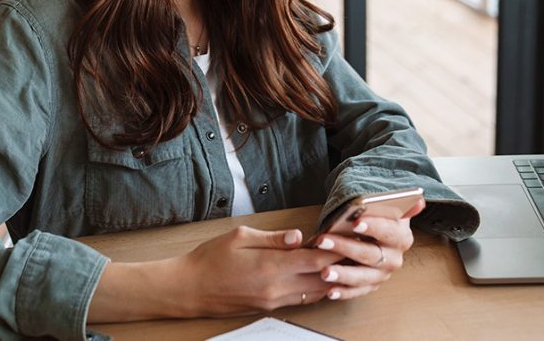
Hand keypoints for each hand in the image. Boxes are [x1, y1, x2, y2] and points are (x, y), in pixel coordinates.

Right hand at [180, 226, 345, 315]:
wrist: (190, 289)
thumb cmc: (210, 259)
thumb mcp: (240, 237)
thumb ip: (273, 238)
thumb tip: (298, 236)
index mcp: (271, 266)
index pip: (316, 260)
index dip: (336, 250)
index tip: (348, 238)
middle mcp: (277, 288)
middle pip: (321, 279)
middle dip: (340, 264)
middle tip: (354, 251)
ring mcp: (274, 301)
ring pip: (314, 293)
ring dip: (330, 279)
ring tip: (344, 263)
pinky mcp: (269, 307)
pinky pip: (300, 299)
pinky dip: (315, 288)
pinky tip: (320, 278)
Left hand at [312, 197, 425, 300]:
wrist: (376, 237)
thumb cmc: (376, 220)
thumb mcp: (386, 209)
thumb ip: (398, 205)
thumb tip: (418, 201)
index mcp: (401, 237)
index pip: (388, 231)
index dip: (373, 227)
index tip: (355, 222)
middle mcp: (395, 259)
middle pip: (371, 254)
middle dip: (345, 247)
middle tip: (324, 241)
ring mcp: (382, 275)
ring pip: (363, 276)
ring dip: (343, 274)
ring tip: (325, 272)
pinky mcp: (371, 286)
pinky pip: (357, 292)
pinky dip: (344, 292)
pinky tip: (330, 291)